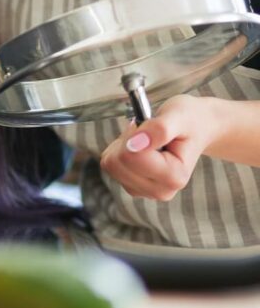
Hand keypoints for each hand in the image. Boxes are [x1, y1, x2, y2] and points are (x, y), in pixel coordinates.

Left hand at [99, 95, 219, 200]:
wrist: (197, 128)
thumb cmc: (188, 121)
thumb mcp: (179, 116)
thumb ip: (159, 129)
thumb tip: (135, 143)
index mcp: (175, 177)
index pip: (131, 156)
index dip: (135, 135)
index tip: (150, 127)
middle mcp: (161, 191)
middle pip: (116, 163)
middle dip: (127, 140)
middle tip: (147, 132)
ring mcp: (146, 191)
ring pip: (110, 165)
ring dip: (122, 145)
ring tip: (145, 140)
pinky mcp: (133, 187)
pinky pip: (110, 165)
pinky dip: (119, 151)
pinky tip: (139, 148)